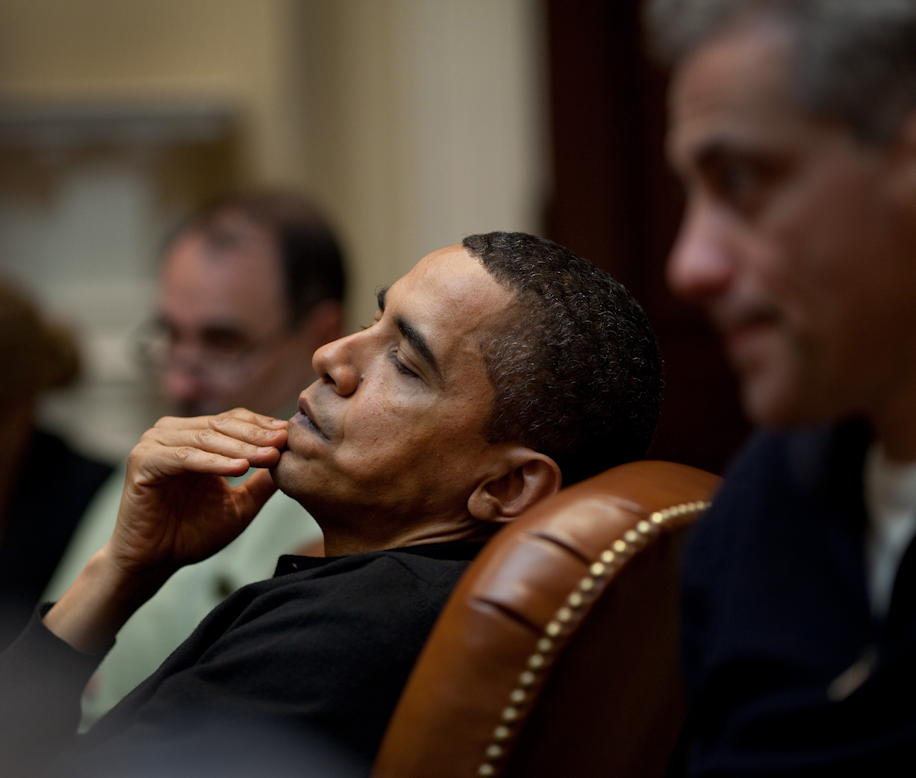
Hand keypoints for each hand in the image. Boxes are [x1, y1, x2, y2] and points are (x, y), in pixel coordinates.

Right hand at [107, 408, 288, 578]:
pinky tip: (239, 469)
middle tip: (283, 442)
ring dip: (240, 447)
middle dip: (256, 435)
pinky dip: (213, 462)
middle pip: (223, 424)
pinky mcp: (143, 460)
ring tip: (268, 456)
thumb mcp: (240, 504)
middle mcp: (173, 433)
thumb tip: (294, 461)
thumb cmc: (193, 533)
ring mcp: (155, 444)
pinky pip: (185, 457)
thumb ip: (262, 482)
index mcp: (194, 436)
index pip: (234, 420)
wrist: (154, 561)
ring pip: (207, 438)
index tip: (291, 436)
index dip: (263, 426)